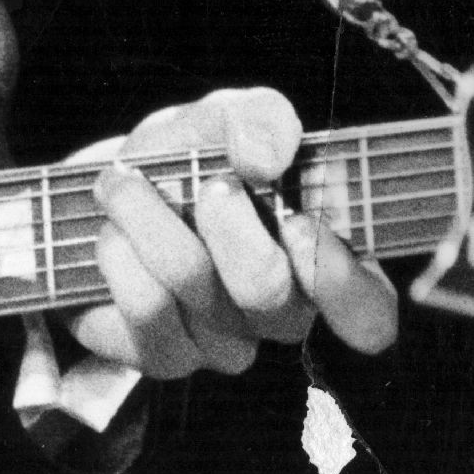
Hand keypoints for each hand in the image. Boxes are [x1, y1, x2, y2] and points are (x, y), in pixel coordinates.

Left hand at [66, 86, 398, 379]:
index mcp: (322, 260)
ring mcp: (223, 342)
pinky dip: (119, 254)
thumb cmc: (185, 157)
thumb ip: (260, 118)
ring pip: (194, 290)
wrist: (105, 189)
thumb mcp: (226, 118)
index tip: (300, 222)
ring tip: (127, 187)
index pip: (369, 312)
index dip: (341, 282)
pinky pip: (145, 310)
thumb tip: (265, 156)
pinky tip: (113, 233)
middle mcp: (280, 312)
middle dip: (226, 225)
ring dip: (149, 220)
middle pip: (269, 296)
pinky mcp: (165, 355)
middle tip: (204, 184)